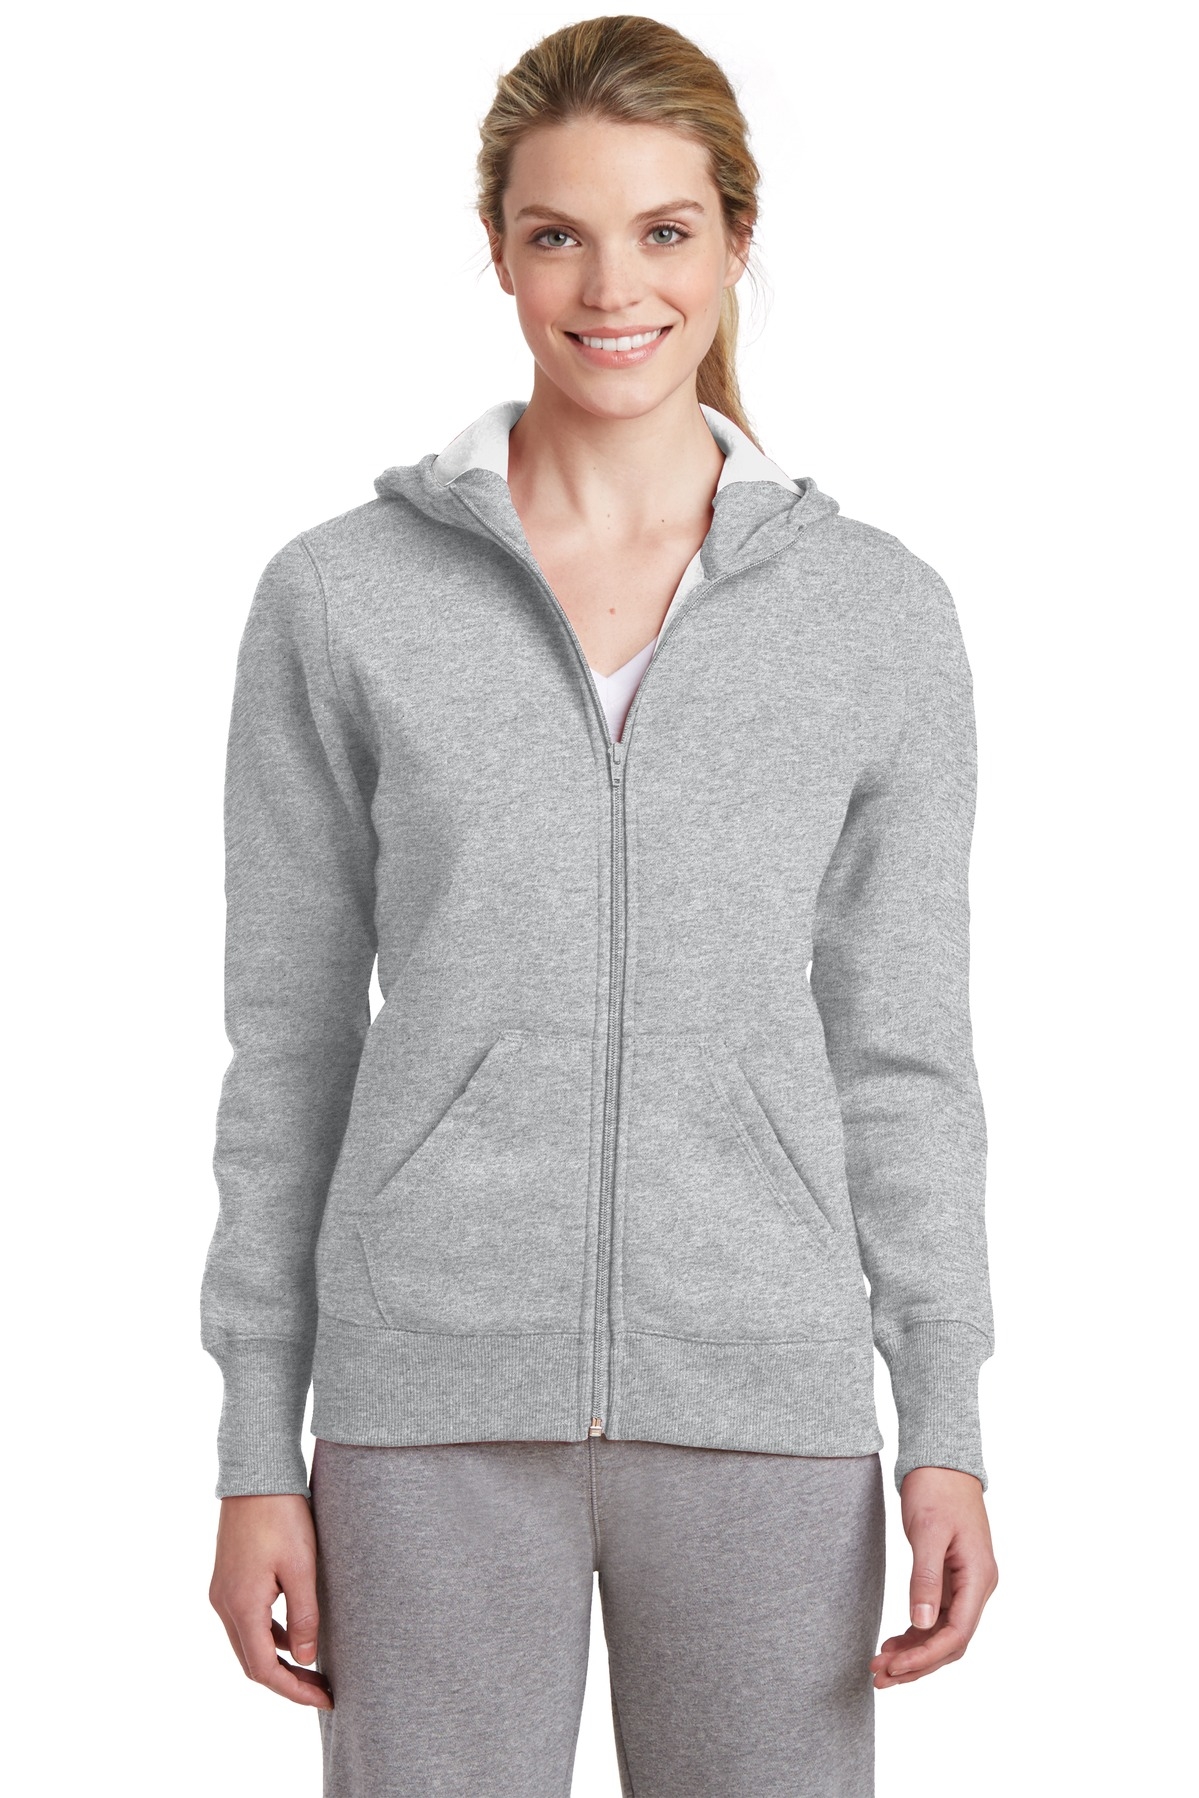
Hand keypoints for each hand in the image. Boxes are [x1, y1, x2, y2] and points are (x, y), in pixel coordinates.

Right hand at [209, 1493, 333, 1708]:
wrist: (256, 1474)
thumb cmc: (282, 1515)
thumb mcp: (302, 1567)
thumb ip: (305, 1616)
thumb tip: (307, 1660)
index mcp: (241, 1606)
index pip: (264, 1669)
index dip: (294, 1690)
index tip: (324, 1699)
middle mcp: (224, 1604)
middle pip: (252, 1662)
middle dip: (287, 1681)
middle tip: (322, 1690)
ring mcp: (223, 1592)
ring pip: (248, 1643)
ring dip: (279, 1659)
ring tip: (315, 1668)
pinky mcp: (228, 1580)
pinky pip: (248, 1621)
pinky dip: (271, 1635)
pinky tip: (298, 1633)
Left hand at [870, 1465, 997, 1686]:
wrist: (942, 1460)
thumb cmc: (937, 1489)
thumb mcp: (928, 1531)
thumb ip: (926, 1578)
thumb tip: (920, 1624)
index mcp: (979, 1577)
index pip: (957, 1634)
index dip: (925, 1656)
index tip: (894, 1667)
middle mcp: (978, 1586)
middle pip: (951, 1642)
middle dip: (917, 1663)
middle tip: (878, 1676)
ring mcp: (966, 1584)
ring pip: (943, 1633)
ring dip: (914, 1653)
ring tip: (880, 1667)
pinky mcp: (952, 1578)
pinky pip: (937, 1617)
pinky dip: (916, 1633)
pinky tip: (894, 1642)